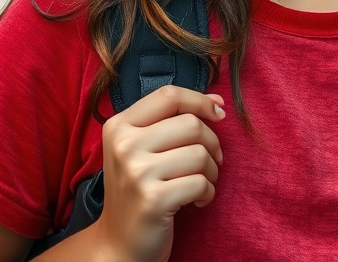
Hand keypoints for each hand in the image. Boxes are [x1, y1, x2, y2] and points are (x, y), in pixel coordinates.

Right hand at [94, 85, 225, 261]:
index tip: (218, 114)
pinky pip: (201, 183)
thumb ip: (172, 121)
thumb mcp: (140, 149)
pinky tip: (197, 200)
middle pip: (191, 124)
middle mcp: (124, 145)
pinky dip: (208, 193)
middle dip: (212, 143)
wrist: (119, 243)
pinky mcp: (153, 200)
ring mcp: (136, 172)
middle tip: (210, 161)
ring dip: (212, 171)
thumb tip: (217, 101)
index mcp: (118, 126)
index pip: (168, 95)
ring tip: (202, 182)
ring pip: (200, 154)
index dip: (200, 101)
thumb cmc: (138, 190)